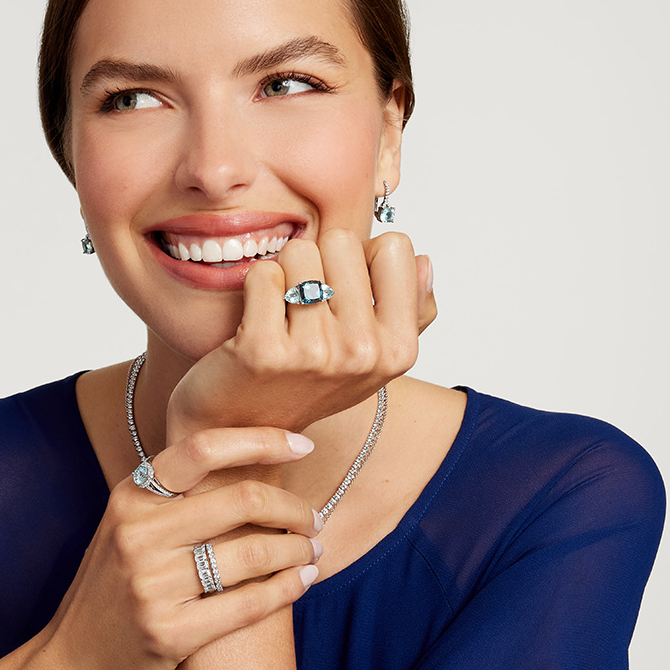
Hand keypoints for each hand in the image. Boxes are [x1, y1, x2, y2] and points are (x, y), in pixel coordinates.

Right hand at [40, 426, 322, 669]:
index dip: (262, 439)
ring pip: (253, 553)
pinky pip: (248, 604)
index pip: (202, 448)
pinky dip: (286, 590)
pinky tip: (302, 582)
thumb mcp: (124, 531)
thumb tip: (247, 461)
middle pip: (242, 500)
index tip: (302, 442)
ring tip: (311, 552)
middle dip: (293, 507)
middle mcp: (136, 534)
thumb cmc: (110, 595)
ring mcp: (150, 585)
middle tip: (312, 519)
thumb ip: (170, 499)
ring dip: (297, 550)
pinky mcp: (168, 632)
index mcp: (129, 499)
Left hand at [167, 229, 435, 438]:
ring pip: (299, 253)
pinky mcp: (264, 350)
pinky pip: (263, 274)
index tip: (345, 293)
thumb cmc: (309, 383)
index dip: (363, 259)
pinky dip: (254, 287)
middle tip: (306, 305)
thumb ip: (410, 308)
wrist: (247, 428)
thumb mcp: (375, 355)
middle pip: (342, 241)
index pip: (394, 246)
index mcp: (400, 349)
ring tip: (282, 313)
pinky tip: (255, 321)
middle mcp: (363, 352)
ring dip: (284, 273)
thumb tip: (422, 261)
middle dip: (319, 262)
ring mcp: (314, 352)